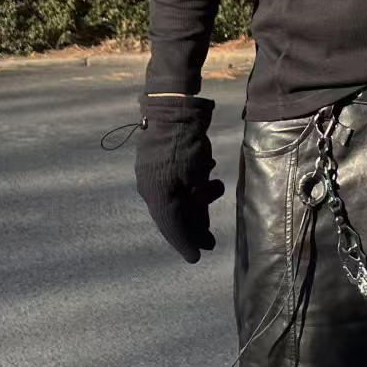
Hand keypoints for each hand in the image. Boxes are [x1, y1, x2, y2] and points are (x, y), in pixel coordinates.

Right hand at [134, 94, 224, 262]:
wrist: (173, 108)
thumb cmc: (186, 146)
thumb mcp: (195, 181)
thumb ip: (195, 205)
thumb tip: (196, 228)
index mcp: (157, 195)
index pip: (172, 227)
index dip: (185, 244)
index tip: (196, 258)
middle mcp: (151, 188)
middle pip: (174, 216)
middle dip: (193, 228)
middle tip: (210, 242)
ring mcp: (153, 174)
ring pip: (177, 199)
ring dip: (197, 204)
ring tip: (214, 197)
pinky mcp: (159, 162)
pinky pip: (176, 184)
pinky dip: (192, 188)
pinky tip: (209, 180)